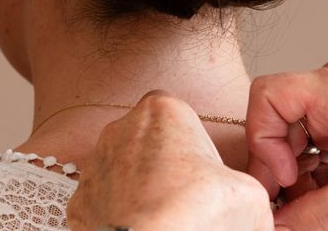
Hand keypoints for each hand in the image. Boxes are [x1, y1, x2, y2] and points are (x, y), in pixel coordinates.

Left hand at [67, 91, 273, 230]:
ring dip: (141, 185)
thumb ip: (246, 187)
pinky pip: (104, 201)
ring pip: (124, 168)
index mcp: (163, 110)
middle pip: (150, 138)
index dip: (194, 140)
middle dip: (166, 162)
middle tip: (187, 192)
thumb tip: (250, 207)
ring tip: (165, 213)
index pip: (179, 112)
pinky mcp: (77, 202)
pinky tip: (141, 226)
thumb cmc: (195, 211)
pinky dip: (119, 212)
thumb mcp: (248, 193)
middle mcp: (122, 128)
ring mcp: (94, 165)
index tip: (204, 167)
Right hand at [246, 60, 327, 229]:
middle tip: (288, 201)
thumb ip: (313, 214)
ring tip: (315, 201)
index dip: (264, 139)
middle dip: (278, 163)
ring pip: (291, 136)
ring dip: (295, 173)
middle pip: (276, 118)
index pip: (268, 96)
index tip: (284, 178)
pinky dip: (311, 173)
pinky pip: (311, 144)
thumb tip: (274, 227)